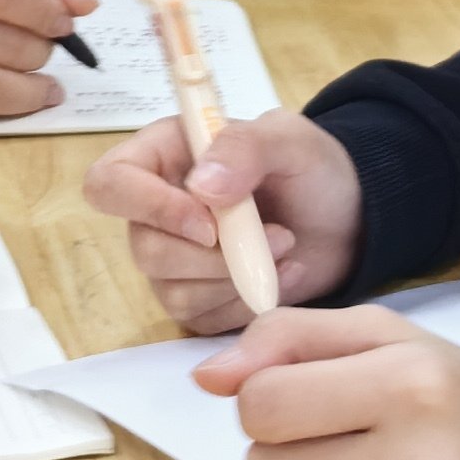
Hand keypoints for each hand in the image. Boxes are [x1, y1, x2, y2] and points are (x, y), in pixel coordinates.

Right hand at [85, 108, 362, 331]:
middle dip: (213, 256)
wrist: (349, 219)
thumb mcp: (290, 140)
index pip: (110, 184)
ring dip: (236, 279)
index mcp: (163, 157)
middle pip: (145, 249)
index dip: (146, 207)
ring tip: (287, 250)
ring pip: (173, 291)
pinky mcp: (198, 300)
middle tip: (278, 235)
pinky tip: (280, 278)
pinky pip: (201, 319)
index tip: (207, 225)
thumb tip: (201, 188)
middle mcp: (157, 210)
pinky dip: (244, 304)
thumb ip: (244, 148)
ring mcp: (174, 260)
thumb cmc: (313, 169)